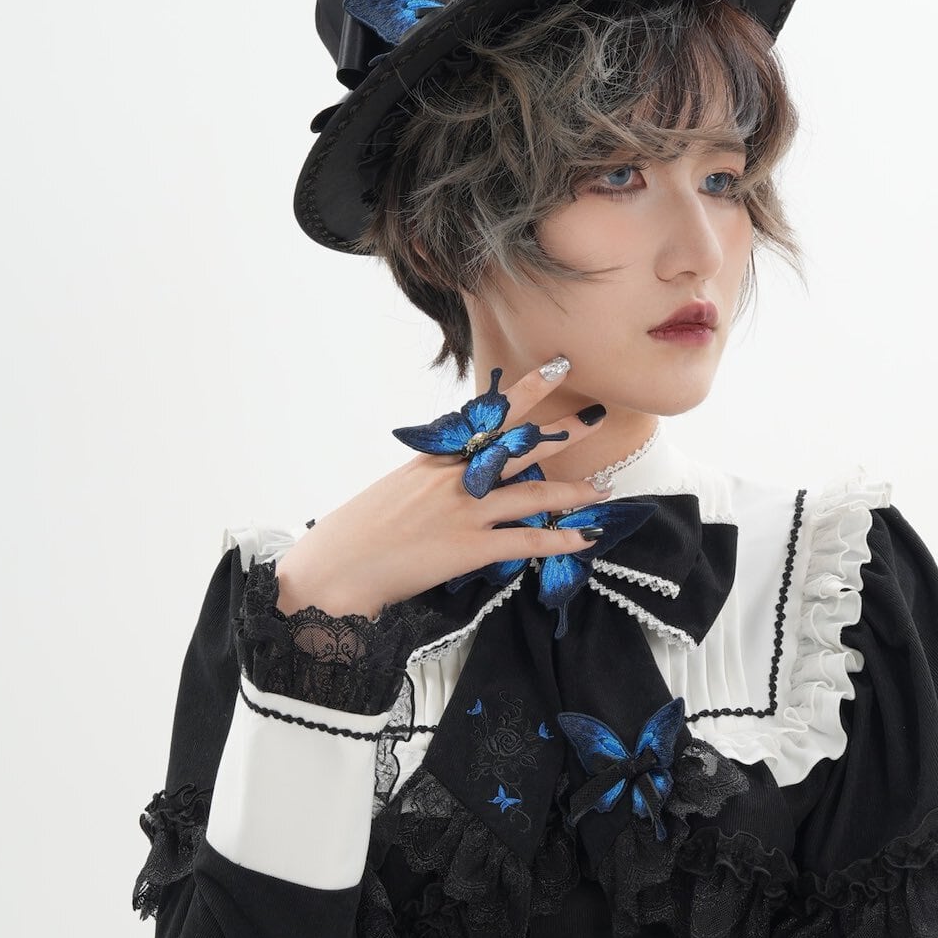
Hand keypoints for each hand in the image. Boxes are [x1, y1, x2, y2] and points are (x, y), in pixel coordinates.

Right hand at [273, 358, 612, 617]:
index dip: (524, 394)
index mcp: (433, 459)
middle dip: (563, 433)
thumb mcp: (393, 492)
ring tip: (603, 489)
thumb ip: (429, 480)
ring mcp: (463, 512)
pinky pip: (525, 541)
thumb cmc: (355, 533)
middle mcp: (452, 478)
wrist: (334, 568)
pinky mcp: (468, 549)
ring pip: (531, 494)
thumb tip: (456, 478)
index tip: (554, 369)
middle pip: (519, 447)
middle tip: (599, 415)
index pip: (488, 419)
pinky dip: (559, 539)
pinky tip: (585, 538)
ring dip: (573, 492)